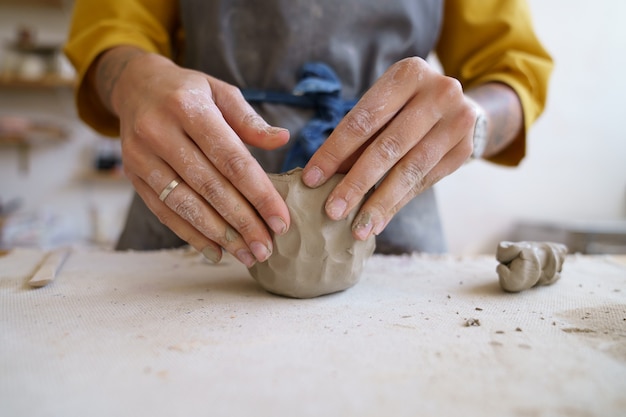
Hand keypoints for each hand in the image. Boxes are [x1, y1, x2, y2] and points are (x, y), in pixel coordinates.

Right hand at [96, 47, 290, 266]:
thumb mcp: (220, 93)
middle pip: (209, 187)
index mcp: (189, 108)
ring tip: (247, 255)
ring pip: (185, 204)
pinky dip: (191, 235)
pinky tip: (217, 251)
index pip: (231, 160)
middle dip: (242, 222)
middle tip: (267, 248)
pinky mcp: (133, 175)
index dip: (259, 194)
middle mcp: (160, 132)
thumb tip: (283, 139)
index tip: (281, 221)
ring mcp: (142, 156)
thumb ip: (249, 120)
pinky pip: (164, 212)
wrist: (135, 86)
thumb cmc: (189, 92)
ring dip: (219, 235)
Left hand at [302, 57, 474, 240]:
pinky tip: (378, 221)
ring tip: (357, 228)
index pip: (363, 119)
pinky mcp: (464, 149)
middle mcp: (440, 92)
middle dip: (356, 183)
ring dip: (379, 203)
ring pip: (409, 170)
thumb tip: (322, 177)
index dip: (334, 152)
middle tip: (332, 210)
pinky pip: (424, 182)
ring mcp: (458, 121)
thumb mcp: (383, 107)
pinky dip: (397, 203)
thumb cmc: (405, 106)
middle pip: (388, 147)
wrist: (459, 106)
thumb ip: (358, 137)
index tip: (311, 179)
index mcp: (409, 74)